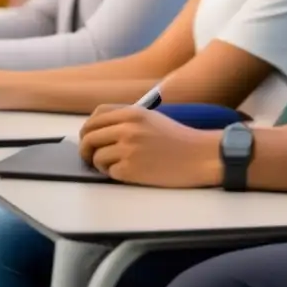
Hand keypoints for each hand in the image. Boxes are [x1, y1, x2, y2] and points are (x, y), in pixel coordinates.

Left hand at [78, 106, 220, 187]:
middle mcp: (127, 128)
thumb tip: (98, 130)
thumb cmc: (178, 139)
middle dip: (86, 149)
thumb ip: (126, 119)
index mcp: (132, 113)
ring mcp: (127, 149)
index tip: (89, 137)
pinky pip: (108, 172)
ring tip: (118, 165)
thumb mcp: (152, 118)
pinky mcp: (130, 169)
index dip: (88, 128)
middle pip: (89, 136)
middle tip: (92, 157)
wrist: (199, 156)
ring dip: (101, 164)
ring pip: (96, 157)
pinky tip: (130, 172)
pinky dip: (115, 174)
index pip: (96, 117)